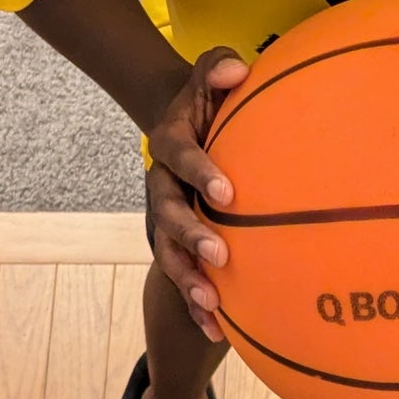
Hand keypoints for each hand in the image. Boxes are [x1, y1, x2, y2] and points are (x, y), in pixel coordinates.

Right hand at [144, 46, 248, 342]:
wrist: (185, 125)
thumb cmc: (209, 97)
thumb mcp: (210, 72)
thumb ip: (219, 67)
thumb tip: (237, 69)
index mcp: (170, 144)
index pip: (181, 156)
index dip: (200, 173)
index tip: (227, 191)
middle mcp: (162, 184)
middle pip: (167, 214)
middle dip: (191, 237)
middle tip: (219, 256)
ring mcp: (166, 217)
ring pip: (169, 252)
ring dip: (187, 279)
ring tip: (211, 303)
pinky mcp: (178, 241)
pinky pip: (183, 276)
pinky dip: (196, 304)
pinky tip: (218, 331)